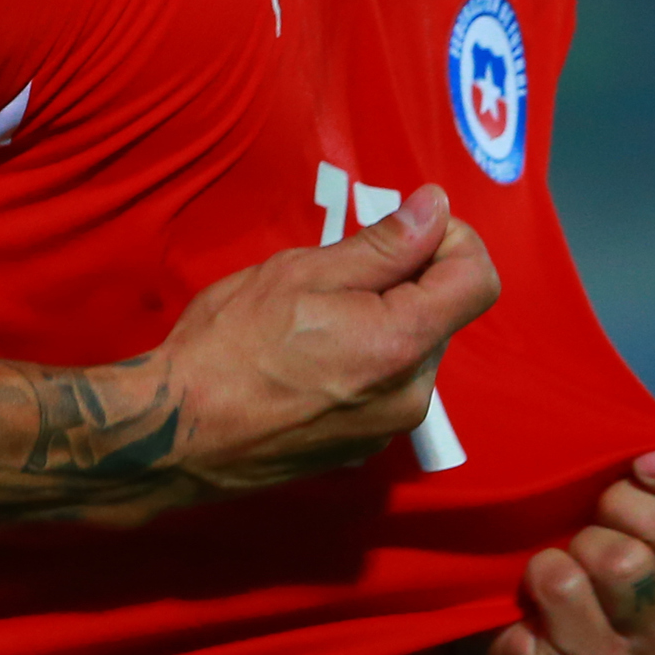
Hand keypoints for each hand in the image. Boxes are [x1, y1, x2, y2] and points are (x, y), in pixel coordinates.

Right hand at [145, 183, 500, 494]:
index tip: (405, 227)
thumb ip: (385, 244)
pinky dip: (364, 354)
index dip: (452, 239)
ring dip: (382, 316)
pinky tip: (308, 354)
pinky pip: (387, 382)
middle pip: (444, 311)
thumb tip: (436, 208)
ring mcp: (387, 428)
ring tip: (312, 316)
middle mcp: (411, 395)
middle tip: (336, 271)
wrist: (175, 436)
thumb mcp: (303, 272)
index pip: (479, 279)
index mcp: (403, 345)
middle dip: (407, 278)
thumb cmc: (229, 347)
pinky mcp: (362, 445)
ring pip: (413, 345)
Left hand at [463, 409, 654, 654]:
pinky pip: (569, 589)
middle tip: (591, 509)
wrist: (505, 617)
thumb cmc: (578, 535)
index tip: (641, 461)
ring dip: (581, 542)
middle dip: (621, 501)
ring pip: (626, 564)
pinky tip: (539, 582)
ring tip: (568, 551)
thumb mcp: (626, 486)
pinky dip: (543, 571)